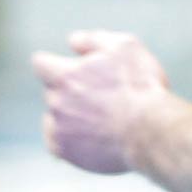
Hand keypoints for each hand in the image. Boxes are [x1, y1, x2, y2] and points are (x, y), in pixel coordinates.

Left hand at [31, 31, 170, 174]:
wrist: (150, 131)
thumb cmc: (140, 87)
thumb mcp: (125, 47)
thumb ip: (94, 39)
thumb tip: (73, 40)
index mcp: (65, 75)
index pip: (41, 63)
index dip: (53, 62)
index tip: (64, 66)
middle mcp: (55, 102)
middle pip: (52, 92)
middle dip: (70, 90)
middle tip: (101, 95)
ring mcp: (58, 129)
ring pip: (54, 117)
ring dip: (69, 115)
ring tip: (99, 119)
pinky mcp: (65, 152)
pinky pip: (57, 143)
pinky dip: (69, 139)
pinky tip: (90, 137)